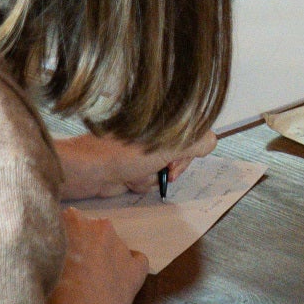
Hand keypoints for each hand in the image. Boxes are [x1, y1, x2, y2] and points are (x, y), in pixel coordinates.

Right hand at [47, 209, 149, 303]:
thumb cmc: (45, 293)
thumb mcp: (36, 258)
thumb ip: (46, 244)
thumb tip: (47, 249)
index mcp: (70, 219)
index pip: (68, 222)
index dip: (65, 242)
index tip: (60, 258)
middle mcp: (97, 225)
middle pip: (92, 232)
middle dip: (85, 248)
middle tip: (74, 272)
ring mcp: (120, 246)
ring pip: (113, 246)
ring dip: (105, 259)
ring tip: (93, 285)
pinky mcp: (134, 270)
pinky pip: (139, 261)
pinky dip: (130, 270)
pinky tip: (118, 284)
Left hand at [55, 130, 217, 201]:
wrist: (92, 170)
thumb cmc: (124, 153)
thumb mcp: (171, 145)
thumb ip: (199, 142)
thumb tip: (211, 141)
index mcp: (165, 120)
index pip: (193, 136)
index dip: (189, 152)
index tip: (179, 159)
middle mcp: (155, 133)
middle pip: (181, 157)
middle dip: (170, 168)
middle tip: (163, 170)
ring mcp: (143, 150)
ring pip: (164, 171)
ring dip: (153, 177)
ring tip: (137, 171)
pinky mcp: (133, 165)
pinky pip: (149, 180)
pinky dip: (141, 183)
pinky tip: (128, 177)